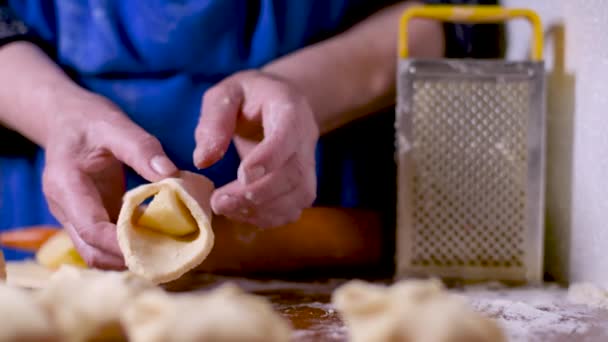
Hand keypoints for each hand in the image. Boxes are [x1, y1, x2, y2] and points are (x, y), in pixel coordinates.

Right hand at [42, 90, 177, 268]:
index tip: (157, 248)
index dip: (122, 245)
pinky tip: (157, 240)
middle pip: (91, 250)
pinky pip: (105, 242)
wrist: (65, 119)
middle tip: (168, 258)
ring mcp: (74, 216)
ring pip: (96, 253)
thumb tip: (171, 175)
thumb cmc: (89, 120)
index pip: (91, 229)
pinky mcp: (88, 218)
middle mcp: (64, 208)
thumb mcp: (116, 125)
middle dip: (127, 259)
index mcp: (65, 185)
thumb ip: (142, 148)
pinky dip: (129, 247)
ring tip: (166, 253)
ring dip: (128, 258)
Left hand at [193, 70, 318, 227]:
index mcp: (289, 108)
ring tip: (226, 208)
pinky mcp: (303, 184)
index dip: (269, 158)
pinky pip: (294, 208)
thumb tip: (203, 160)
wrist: (281, 102)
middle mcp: (306, 138)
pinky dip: (268, 217)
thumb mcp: (226, 94)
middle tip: (219, 202)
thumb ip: (214, 121)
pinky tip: (241, 212)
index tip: (241, 175)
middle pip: (294, 173)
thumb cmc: (249, 97)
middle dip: (257, 193)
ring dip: (262, 209)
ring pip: (298, 195)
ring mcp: (309, 163)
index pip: (288, 135)